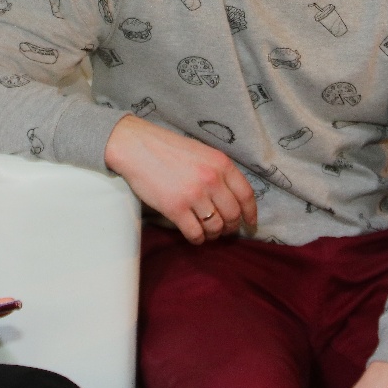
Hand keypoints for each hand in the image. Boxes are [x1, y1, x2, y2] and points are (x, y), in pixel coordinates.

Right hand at [104, 114, 256, 243]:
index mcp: (221, 163)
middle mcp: (211, 179)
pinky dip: (197, 239)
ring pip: (215, 227)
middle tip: (224, 230)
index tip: (249, 224)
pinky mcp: (175, 208)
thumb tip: (232, 199)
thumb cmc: (168, 149)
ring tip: (207, 232)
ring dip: (213, 234)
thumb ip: (218, 171)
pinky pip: (195, 233)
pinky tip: (194, 236)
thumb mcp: (202, 152)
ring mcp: (194, 195)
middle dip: (231, 227)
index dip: (250, 214)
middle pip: (232, 215)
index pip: (246, 195)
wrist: (136, 147)